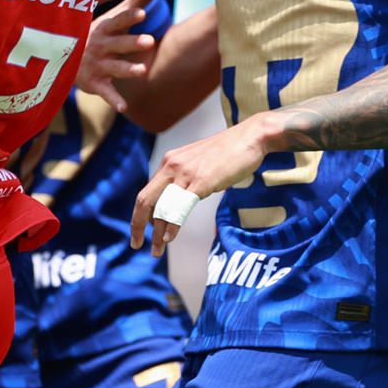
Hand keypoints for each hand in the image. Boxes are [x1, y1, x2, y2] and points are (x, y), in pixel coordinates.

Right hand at [75, 0, 155, 112]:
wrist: (62, 61)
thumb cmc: (96, 36)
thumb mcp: (110, 20)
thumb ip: (133, 4)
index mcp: (103, 29)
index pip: (117, 21)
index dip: (129, 17)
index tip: (143, 12)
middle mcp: (99, 46)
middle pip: (118, 44)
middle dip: (133, 42)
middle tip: (151, 41)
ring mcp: (96, 65)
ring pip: (114, 67)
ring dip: (127, 69)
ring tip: (142, 71)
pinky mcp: (95, 84)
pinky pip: (106, 93)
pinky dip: (114, 100)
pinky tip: (124, 107)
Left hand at [130, 118, 271, 256]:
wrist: (251, 137)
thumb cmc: (230, 151)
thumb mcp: (200, 163)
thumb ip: (186, 177)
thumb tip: (180, 199)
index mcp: (170, 161)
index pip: (147, 192)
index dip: (140, 215)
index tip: (140, 231)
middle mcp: (173, 166)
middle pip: (146, 200)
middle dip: (138, 225)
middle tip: (136, 244)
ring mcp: (186, 173)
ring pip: (162, 207)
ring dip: (157, 232)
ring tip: (156, 250)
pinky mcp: (201, 181)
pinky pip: (180, 207)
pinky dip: (172, 225)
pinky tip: (168, 238)